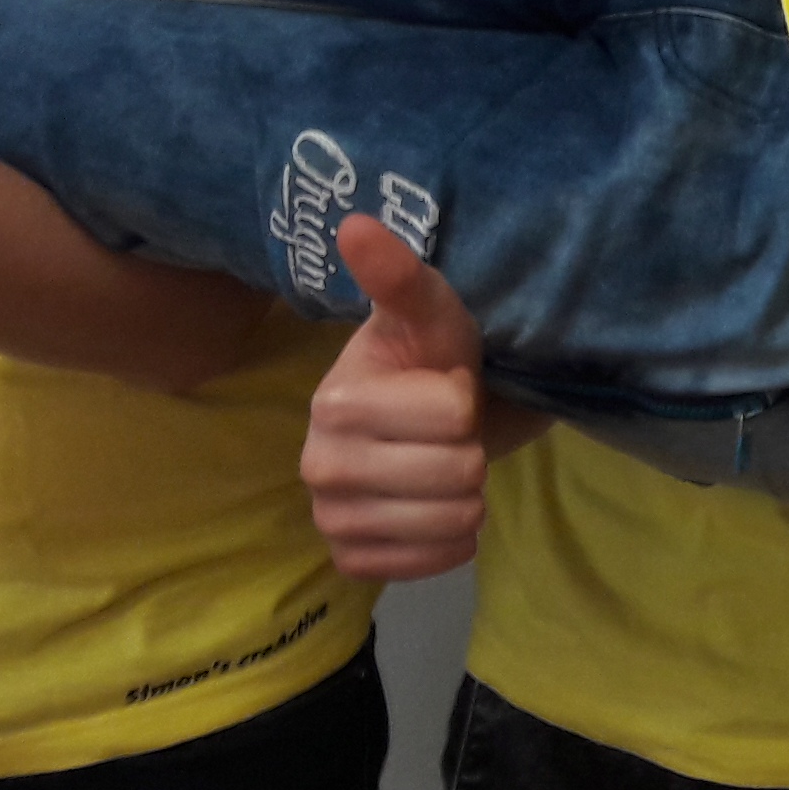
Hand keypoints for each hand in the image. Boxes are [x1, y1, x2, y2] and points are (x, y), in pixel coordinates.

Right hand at [301, 216, 529, 582]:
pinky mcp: (352, 560)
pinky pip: (428, 565)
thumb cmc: (430, 357)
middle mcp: (318, 465)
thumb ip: (398, 275)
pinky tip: (434, 508)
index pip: (453, 413)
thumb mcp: (430, 310)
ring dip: (467, 496)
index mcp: (334, 402)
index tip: (443, 386)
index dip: (465, 398)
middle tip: (446, 432)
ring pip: (450, 522)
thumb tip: (355, 224)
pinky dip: (451, 542)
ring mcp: (331, 519)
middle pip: (457, 472)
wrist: (427, 419)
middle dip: (470, 449)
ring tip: (442, 466)